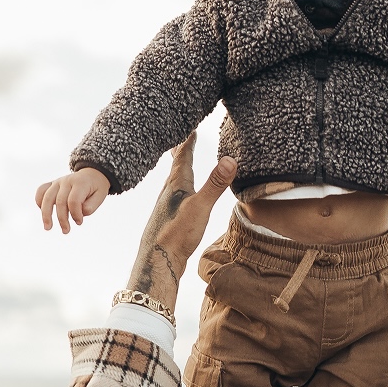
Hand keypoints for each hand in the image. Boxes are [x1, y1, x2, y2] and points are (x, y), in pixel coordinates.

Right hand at [36, 169, 110, 233]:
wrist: (92, 174)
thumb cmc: (96, 188)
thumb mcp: (100, 196)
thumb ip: (91, 206)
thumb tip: (79, 214)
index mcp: (80, 183)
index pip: (74, 200)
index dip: (76, 214)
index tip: (79, 222)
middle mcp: (67, 181)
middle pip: (60, 201)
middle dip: (62, 219)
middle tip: (66, 231)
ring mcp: (58, 181)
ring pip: (47, 197)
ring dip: (46, 214)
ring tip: (48, 227)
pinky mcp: (52, 184)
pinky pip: (41, 190)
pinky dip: (39, 201)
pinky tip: (42, 211)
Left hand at [125, 133, 235, 312]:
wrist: (156, 262)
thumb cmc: (175, 234)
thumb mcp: (200, 207)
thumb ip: (215, 184)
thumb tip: (231, 159)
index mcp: (177, 184)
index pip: (183, 155)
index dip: (188, 140)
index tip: (191, 124)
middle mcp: (169, 191)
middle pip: (176, 164)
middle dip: (181, 149)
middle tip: (184, 135)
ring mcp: (168, 205)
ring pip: (175, 179)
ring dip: (180, 166)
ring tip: (182, 161)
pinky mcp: (169, 219)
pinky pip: (176, 194)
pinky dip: (181, 185)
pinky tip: (182, 196)